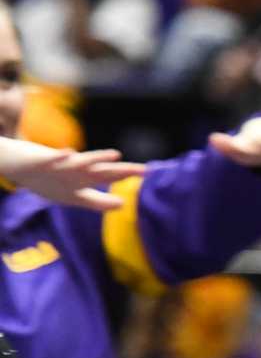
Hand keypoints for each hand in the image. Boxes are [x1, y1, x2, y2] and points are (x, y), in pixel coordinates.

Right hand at [0, 140, 143, 209]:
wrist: (14, 163)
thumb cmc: (46, 178)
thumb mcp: (72, 195)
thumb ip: (96, 201)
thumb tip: (121, 205)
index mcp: (82, 178)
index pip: (109, 177)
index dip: (126, 176)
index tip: (149, 174)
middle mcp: (75, 170)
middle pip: (102, 171)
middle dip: (122, 171)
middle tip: (144, 169)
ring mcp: (59, 164)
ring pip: (80, 163)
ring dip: (96, 158)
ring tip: (115, 154)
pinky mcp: (41, 160)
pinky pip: (51, 159)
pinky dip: (59, 156)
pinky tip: (69, 152)